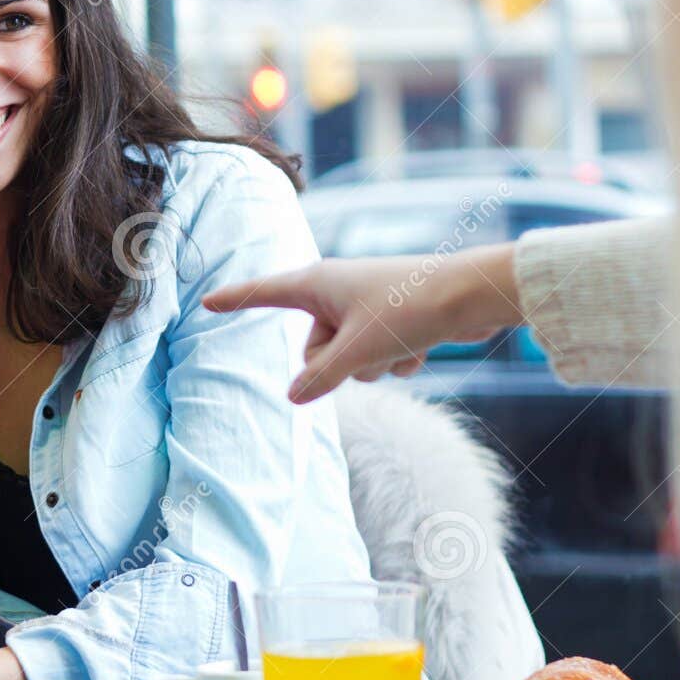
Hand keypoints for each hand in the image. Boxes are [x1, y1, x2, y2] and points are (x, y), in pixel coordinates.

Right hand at [202, 244, 523, 402]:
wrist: (473, 296)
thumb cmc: (410, 311)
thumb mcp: (357, 351)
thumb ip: (320, 378)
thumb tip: (294, 396)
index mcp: (317, 284)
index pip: (263, 293)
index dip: (234, 300)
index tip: (206, 302)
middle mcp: (337, 291)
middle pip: (312, 347)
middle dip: (339, 362)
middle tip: (369, 351)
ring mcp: (365, 306)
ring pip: (348, 358)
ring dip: (373, 364)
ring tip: (401, 346)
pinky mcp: (392, 320)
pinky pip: (377, 356)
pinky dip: (396, 359)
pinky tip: (421, 348)